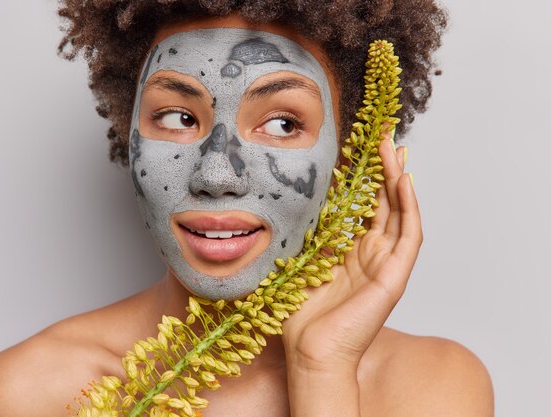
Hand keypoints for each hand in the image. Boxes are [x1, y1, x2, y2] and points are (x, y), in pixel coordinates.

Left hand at [282, 133, 421, 373]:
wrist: (309, 349)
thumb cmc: (299, 313)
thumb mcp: (298, 260)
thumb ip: (304, 234)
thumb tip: (291, 201)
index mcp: (349, 251)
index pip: (363, 206)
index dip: (364, 178)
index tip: (360, 148)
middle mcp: (371, 254)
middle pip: (385, 203)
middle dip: (385, 169)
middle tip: (383, 137)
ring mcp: (386, 264)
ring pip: (401, 212)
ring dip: (400, 179)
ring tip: (395, 149)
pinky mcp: (395, 276)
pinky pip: (410, 236)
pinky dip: (411, 207)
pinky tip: (405, 181)